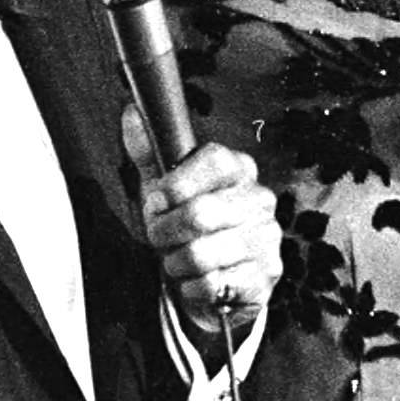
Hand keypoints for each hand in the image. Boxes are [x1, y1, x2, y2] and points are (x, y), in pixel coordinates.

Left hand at [126, 106, 280, 338]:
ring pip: (201, 254)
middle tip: (159, 237)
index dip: (177, 183)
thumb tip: (133, 113)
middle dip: (164, 232)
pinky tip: (198, 282)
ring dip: (175, 263)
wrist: (211, 282)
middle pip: (200, 213)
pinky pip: (212, 284)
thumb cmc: (185, 229)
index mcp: (239, 170)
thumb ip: (148, 151)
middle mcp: (259, 201)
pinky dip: (192, 288)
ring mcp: (266, 239)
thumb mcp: (163, 188)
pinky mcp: (266, 277)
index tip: (156, 199)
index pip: (215, 160)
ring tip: (179, 261)